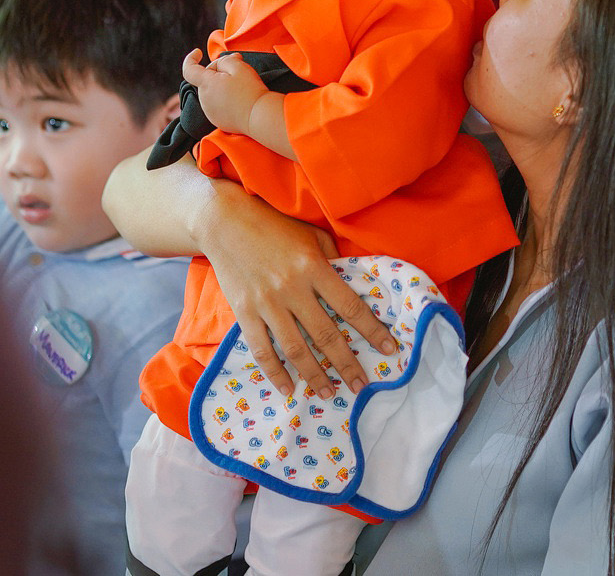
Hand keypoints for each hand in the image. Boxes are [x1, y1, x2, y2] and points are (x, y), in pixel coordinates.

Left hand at [181, 50, 265, 135]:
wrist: (260, 117)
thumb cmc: (249, 91)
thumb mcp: (238, 66)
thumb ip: (224, 60)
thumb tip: (221, 63)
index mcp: (206, 85)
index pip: (188, 69)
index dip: (191, 58)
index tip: (198, 52)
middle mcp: (204, 100)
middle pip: (205, 80)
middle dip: (218, 71)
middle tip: (237, 66)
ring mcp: (210, 112)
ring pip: (212, 92)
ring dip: (222, 85)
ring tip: (241, 85)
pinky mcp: (218, 121)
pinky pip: (217, 105)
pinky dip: (225, 99)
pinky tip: (239, 99)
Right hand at [200, 184, 399, 398]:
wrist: (224, 221)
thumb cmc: (274, 226)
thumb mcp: (312, 235)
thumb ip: (333, 260)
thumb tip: (354, 285)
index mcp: (313, 267)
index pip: (350, 306)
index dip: (372, 331)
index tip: (390, 350)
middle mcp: (292, 288)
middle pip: (326, 335)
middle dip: (347, 364)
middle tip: (361, 386)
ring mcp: (266, 303)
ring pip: (295, 349)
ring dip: (314, 375)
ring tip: (329, 393)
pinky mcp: (244, 312)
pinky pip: (261, 349)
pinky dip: (275, 372)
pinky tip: (288, 388)